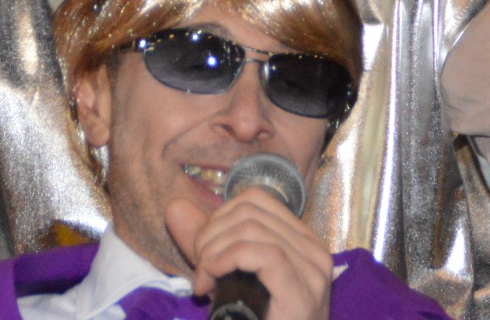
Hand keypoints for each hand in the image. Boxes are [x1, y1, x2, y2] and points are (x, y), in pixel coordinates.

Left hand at [165, 188, 332, 319]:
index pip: (255, 200)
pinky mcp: (302, 289)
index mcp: (301, 242)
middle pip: (249, 212)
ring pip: (251, 228)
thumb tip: (175, 207)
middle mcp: (314, 250)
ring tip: (203, 284)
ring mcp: (312, 270)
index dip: (219, 218)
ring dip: (212, 253)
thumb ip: (205, 244)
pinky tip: (210, 283)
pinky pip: (261, 253)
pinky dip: (224, 261)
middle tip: (200, 273)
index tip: (204, 254)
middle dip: (210, 237)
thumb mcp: (227, 280)